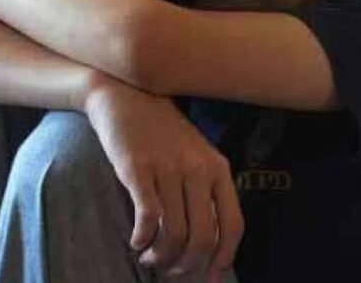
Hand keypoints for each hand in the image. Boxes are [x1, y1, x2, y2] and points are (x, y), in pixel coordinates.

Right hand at [83, 81, 242, 282]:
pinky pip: (148, 217)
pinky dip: (142, 239)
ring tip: (148, 257)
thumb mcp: (196, 155)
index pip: (233, 225)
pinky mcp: (138, 169)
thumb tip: (209, 240)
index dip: (224, 259)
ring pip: (174, 233)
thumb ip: (206, 190)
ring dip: (161, 257)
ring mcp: (168, 168)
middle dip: (186, 265)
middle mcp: (198, 170)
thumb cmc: (162, 132)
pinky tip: (135, 242)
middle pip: (203, 237)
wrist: (127, 95)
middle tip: (169, 269)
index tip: (211, 278)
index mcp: (219, 169)